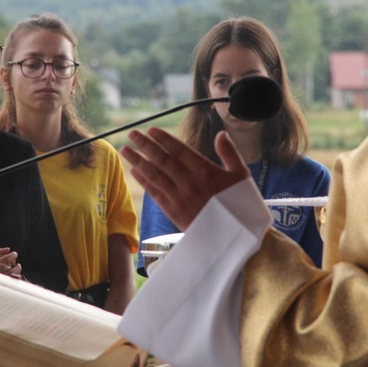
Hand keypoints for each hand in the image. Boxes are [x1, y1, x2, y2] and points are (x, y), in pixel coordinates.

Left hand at [120, 128, 249, 229]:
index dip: (164, 139)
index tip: (151, 130)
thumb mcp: (241, 176)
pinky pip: (155, 193)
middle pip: (162, 160)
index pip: (179, 150)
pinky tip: (135, 172)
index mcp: (205, 171)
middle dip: (145, 145)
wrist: (235, 237)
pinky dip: (144, 181)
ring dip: (138, 161)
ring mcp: (179, 197)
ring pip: (155, 175)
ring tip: (126, 150)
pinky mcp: (173, 212)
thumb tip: (221, 134)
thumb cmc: (240, 205)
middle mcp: (189, 182)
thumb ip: (229, 153)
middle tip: (132, 133)